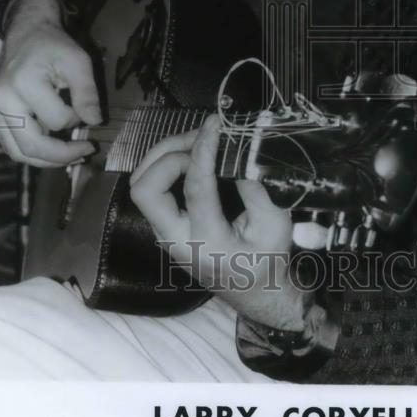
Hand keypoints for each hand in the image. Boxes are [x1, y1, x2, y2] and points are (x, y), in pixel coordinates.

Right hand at [0, 0, 100, 166]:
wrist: (26, 33)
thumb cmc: (52, 45)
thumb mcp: (77, 60)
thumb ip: (86, 92)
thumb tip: (94, 122)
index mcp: (23, 84)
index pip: (56, 120)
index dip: (77, 118)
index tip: (84, 107)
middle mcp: (4, 102)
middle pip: (31, 146)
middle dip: (62, 156)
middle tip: (86, 151)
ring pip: (19, 153)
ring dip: (47, 161)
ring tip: (73, 156)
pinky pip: (13, 146)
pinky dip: (34, 153)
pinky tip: (54, 151)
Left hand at [130, 115, 306, 330]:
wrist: (253, 291)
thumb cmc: (267, 260)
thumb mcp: (275, 225)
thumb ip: (257, 189)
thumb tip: (240, 148)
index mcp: (208, 244)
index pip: (195, 188)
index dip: (204, 150)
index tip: (216, 125)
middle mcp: (176, 240)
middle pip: (145, 190)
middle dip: (169, 155)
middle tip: (201, 141)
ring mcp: (164, 234)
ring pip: (140, 186)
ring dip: (164, 156)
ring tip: (197, 142)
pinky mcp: (162, 226)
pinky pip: (151, 188)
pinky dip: (166, 164)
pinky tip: (193, 156)